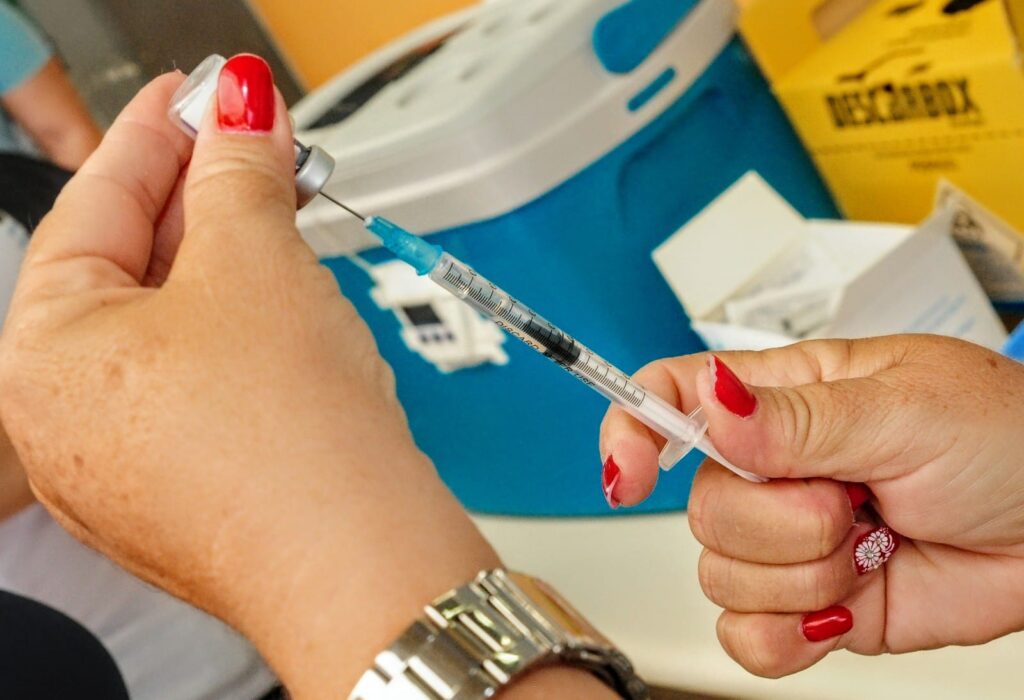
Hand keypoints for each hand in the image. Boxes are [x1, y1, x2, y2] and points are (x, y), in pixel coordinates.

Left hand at [0, 59, 499, 696]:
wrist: (361, 564)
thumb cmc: (288, 441)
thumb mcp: (257, 263)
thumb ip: (241, 173)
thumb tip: (243, 112)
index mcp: (41, 358)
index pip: (96, 207)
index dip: (159, 134)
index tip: (202, 94)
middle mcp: (64, 422)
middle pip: (132, 272)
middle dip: (204, 203)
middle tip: (258, 149)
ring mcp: (127, 467)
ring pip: (174, 332)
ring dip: (231, 269)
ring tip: (284, 222)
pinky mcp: (191, 492)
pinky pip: (204, 386)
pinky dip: (243, 335)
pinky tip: (287, 309)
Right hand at [600, 335, 1023, 676]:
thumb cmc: (1007, 439)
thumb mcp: (906, 408)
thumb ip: (798, 419)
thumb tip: (708, 409)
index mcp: (781, 399)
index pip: (670, 398)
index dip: (631, 430)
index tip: (632, 471)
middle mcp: (773, 470)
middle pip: (698, 507)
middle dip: (780, 521)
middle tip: (853, 500)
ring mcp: (788, 540)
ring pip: (719, 574)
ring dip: (806, 574)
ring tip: (872, 544)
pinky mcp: (810, 604)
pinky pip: (746, 635)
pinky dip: (788, 634)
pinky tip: (843, 605)